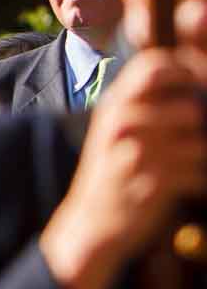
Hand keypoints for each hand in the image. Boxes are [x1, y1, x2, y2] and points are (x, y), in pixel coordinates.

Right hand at [39, 50, 206, 288]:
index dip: (190, 70)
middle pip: (187, 106)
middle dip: (205, 119)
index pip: (155, 67)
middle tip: (200, 130)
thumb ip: (148, 100)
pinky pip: (197, 173)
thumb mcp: (119, 127)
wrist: (91, 221)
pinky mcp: (148, 184)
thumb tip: (197, 77)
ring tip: (191, 160)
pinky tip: (184, 184)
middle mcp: (120, 122)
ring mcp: (134, 153)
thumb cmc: (116, 170)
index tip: (202, 84)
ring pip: (199, 143)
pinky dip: (198, 180)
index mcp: (114, 103)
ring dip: (202, 153)